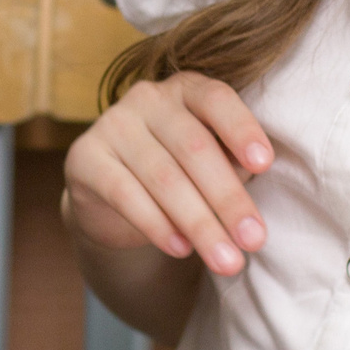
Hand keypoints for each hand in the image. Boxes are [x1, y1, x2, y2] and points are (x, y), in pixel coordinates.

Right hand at [63, 72, 270, 275]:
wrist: (112, 198)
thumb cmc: (180, 173)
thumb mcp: (211, 163)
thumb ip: (231, 163)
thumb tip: (256, 177)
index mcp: (186, 89)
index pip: (216, 99)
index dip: (241, 129)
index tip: (265, 164)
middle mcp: (148, 98)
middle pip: (194, 147)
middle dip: (228, 199)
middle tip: (254, 240)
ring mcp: (112, 124)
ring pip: (163, 177)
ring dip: (200, 224)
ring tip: (226, 260)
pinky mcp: (84, 157)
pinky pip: (124, 193)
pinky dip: (156, 225)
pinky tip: (181, 249)